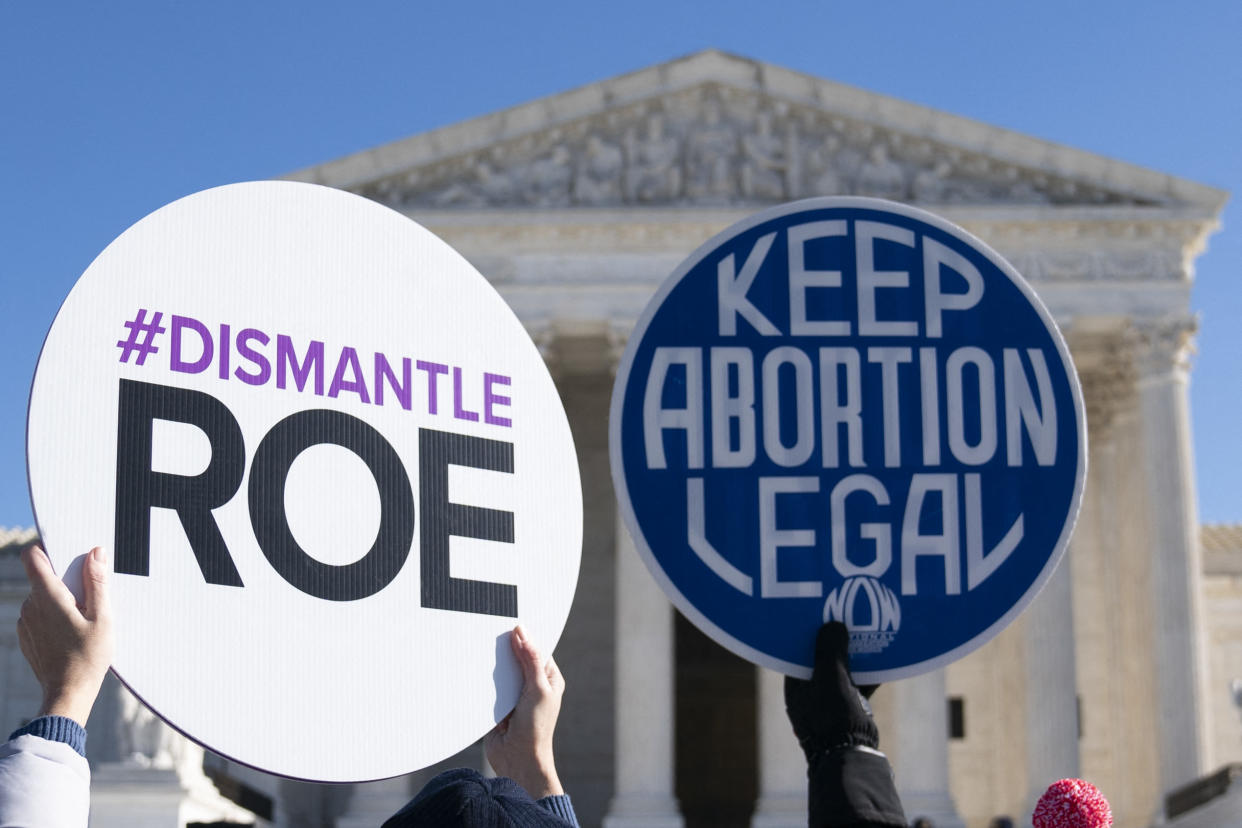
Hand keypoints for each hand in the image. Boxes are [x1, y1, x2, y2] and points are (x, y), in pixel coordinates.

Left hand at [17, 545, 113, 726]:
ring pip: (42, 597)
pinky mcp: (27, 637)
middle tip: (90, 596)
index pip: (34, 558)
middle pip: (43, 578)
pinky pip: (39, 615)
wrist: (68, 694)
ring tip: (84, 618)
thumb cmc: (88, 657)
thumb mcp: (103, 617)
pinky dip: (54, 616)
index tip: (68, 552)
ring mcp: (26, 623)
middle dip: (66, 579)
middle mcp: (30, 607)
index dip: (48, 548)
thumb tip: (95, 552)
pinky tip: (73, 632)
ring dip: (61, 599)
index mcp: (48, 598)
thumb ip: (98, 582)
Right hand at [484, 625, 563, 798]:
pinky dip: (483, 680)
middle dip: (506, 649)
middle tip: (491, 633)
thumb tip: (522, 631)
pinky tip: (474, 670)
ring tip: (482, 652)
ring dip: (493, 665)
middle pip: (516, 657)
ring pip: (500, 670)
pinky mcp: (497, 704)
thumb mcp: (537, 688)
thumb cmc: (536, 728)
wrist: (517, 759)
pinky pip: (488, 685)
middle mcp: (531, 684)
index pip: (537, 649)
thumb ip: (530, 660)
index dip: (525, 636)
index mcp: (548, 678)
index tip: (510, 622)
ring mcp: (513, 694)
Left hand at [784, 621, 878, 764]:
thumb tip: (833, 624)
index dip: (809, 632)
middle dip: (834, 639)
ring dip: (854, 653)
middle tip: (845, 615)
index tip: (820, 611)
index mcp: (796, 686)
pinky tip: (883, 654)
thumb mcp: (830, 679)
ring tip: (865, 628)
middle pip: (822, 658)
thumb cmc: (833, 717)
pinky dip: (869, 670)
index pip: (798, 652)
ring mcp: (831, 700)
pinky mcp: (851, 707)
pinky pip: (859, 681)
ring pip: (843, 669)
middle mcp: (810, 692)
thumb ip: (830, 650)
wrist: (853, 756)